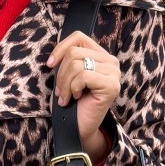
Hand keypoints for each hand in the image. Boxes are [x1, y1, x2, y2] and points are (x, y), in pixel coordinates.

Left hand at [47, 30, 120, 162]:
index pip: (79, 37)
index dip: (60, 48)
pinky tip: (76, 98)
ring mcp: (114, 73)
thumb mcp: (67, 75)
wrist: (78, 128)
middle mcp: (111, 62)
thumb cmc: (71, 103)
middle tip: (61, 91)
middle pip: (74, 52)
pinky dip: (73, 88)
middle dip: (61, 73)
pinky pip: (84, 76)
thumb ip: (69, 58)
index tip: (50, 65)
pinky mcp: (112, 85)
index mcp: (101, 55)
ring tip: (66, 97)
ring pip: (77, 64)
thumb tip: (57, 50)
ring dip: (65, 84)